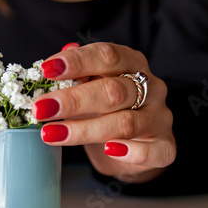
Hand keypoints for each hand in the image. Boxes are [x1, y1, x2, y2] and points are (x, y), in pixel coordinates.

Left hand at [33, 42, 175, 182]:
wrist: (135, 144)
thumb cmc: (109, 108)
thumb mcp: (91, 86)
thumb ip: (76, 75)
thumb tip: (50, 65)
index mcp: (132, 63)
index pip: (106, 56)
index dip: (76, 62)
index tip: (46, 70)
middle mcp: (152, 87)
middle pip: (113, 90)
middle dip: (73, 100)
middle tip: (41, 108)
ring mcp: (160, 117)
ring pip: (125, 123)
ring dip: (85, 129)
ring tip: (52, 134)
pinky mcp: (166, 147)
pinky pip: (151, 151)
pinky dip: (130, 152)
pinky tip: (108, 150)